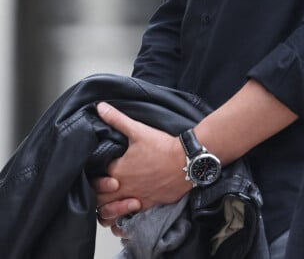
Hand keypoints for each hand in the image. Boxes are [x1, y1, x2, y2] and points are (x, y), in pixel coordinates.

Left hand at [93, 102, 189, 232]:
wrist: (186, 161)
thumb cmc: (163, 147)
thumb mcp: (138, 130)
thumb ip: (117, 119)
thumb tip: (100, 107)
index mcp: (117, 171)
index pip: (93, 179)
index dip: (90, 175)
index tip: (94, 169)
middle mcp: (123, 189)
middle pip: (98, 200)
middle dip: (94, 194)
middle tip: (97, 186)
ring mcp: (135, 200)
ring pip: (109, 214)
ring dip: (104, 209)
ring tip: (105, 202)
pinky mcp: (147, 207)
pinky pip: (125, 221)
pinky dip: (119, 219)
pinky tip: (120, 212)